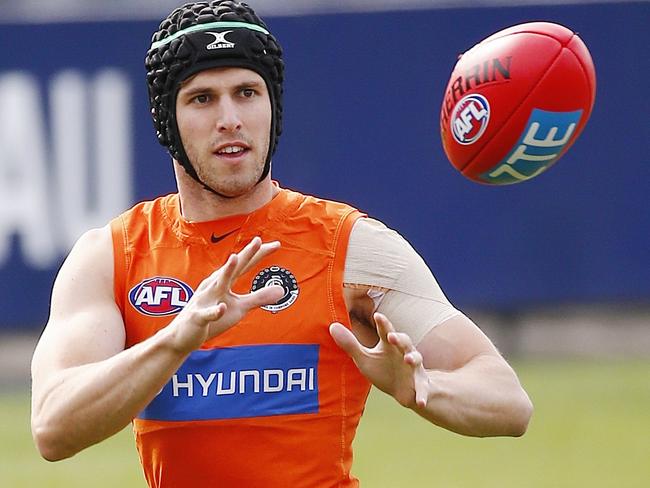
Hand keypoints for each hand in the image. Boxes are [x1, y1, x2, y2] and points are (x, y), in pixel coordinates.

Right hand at [170, 237, 283, 353]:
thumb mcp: (239, 308)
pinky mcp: (198, 317)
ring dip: (226, 271)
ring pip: (217, 284)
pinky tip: (222, 307)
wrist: (182, 337)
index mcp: (224, 282)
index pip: (244, 265)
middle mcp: (214, 286)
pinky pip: (207, 314)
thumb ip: (258, 297)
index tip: (276, 244)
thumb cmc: (212, 319)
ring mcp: (204, 300)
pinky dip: (214, 310)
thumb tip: (282, 290)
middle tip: (258, 240)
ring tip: (235, 258)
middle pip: (233, 268)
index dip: (258, 254)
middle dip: (245, 254)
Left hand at [330, 313, 429, 407]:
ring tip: (408, 359)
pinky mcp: (419, 384)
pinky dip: (422, 395)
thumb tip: (331, 326)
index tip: (378, 316)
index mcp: (389, 345)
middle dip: (399, 338)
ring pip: (416, 360)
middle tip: (391, 336)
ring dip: (413, 358)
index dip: (383, 323)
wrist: (403, 390)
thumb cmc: (383, 370)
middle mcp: (403, 352)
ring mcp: (413, 368)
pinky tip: (420, 402)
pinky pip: (422, 388)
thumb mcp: (364, 358)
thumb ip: (350, 344)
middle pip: (404, 341)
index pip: (386, 331)